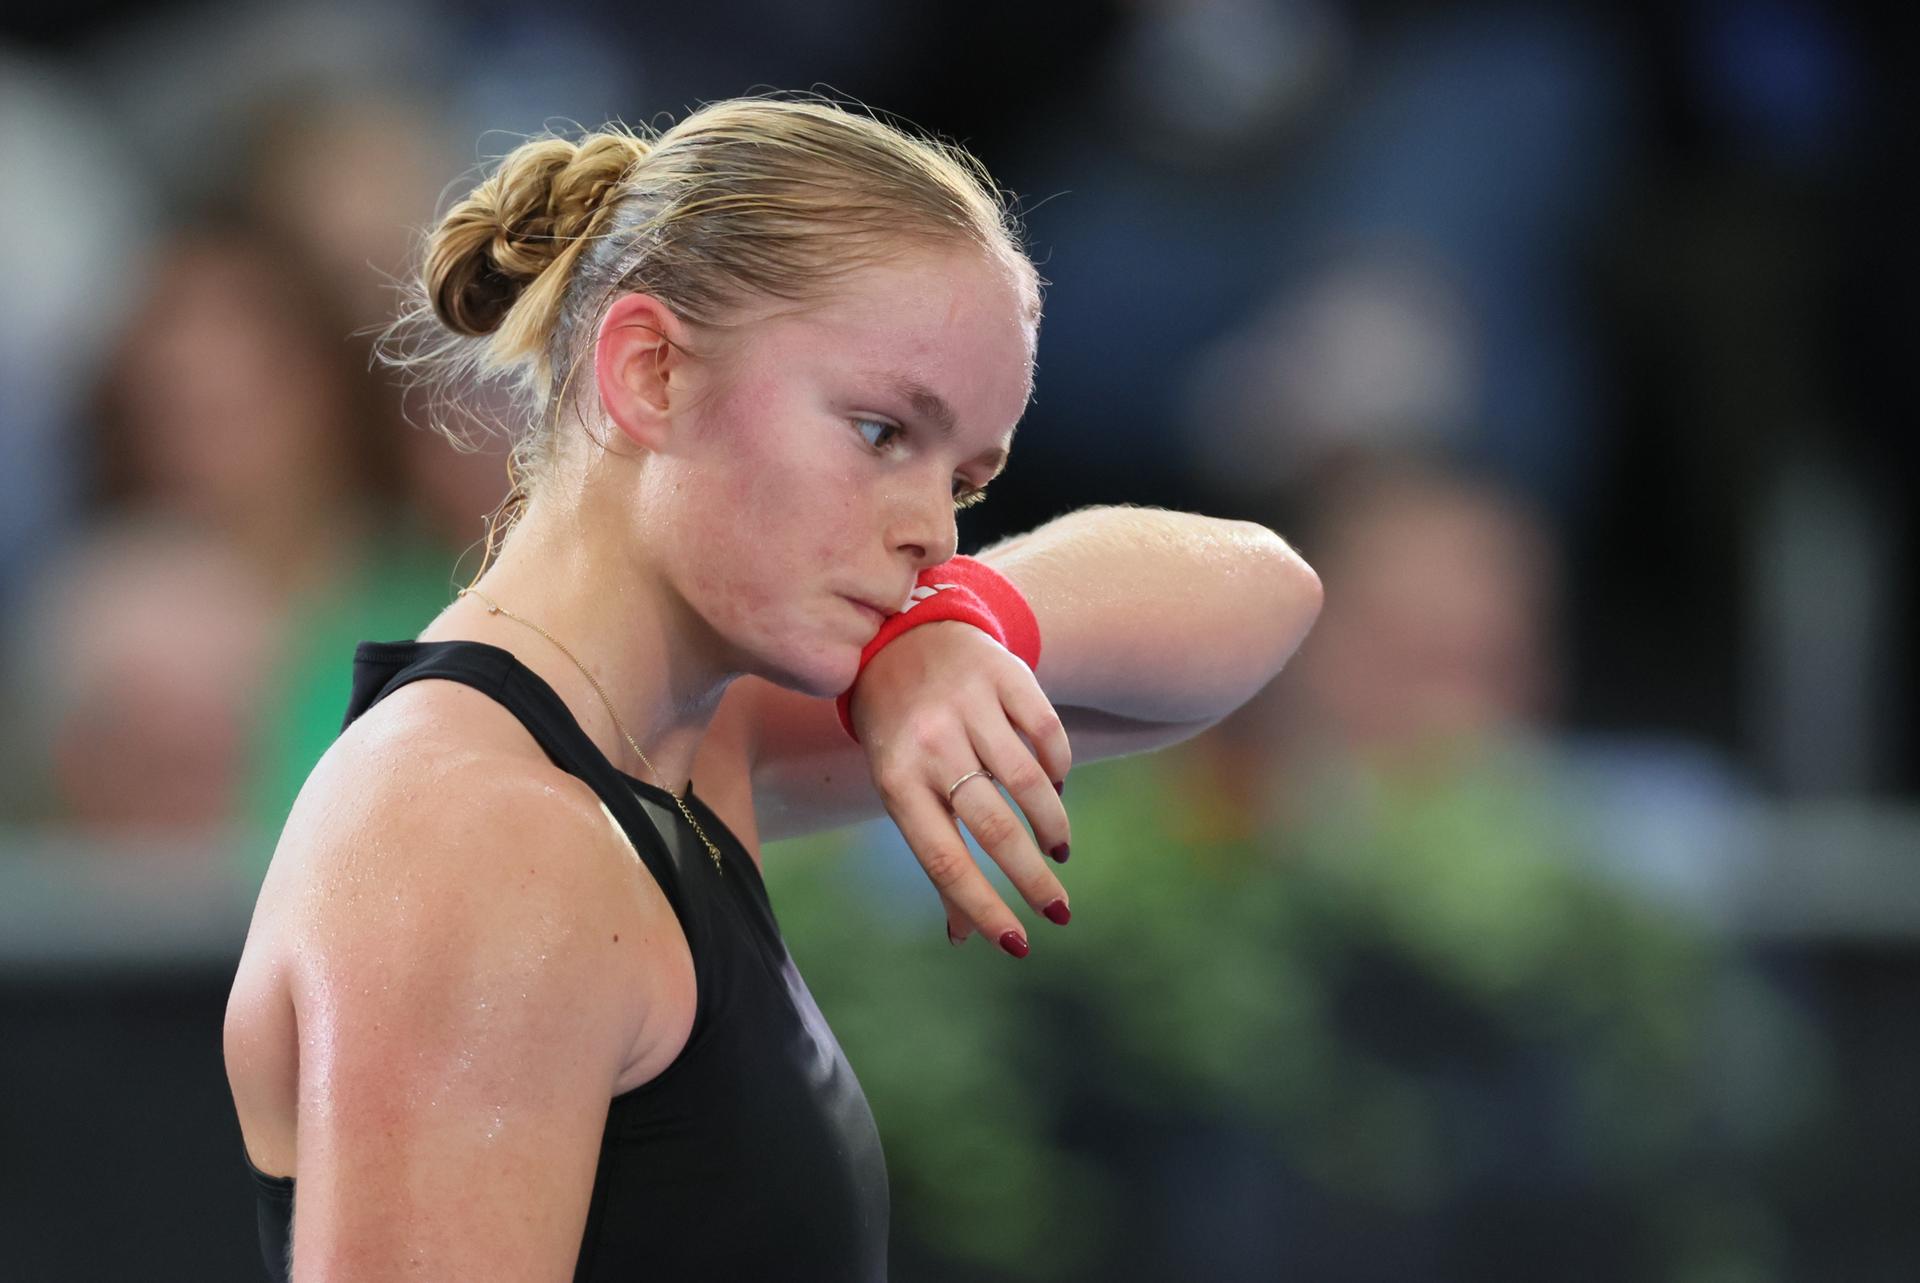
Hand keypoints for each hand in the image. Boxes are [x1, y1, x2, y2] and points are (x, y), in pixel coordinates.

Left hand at [846, 620, 1072, 955]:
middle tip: (1059, 912)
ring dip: (1051, 826)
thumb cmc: (902, 737)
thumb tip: (964, 937)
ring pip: (1028, 782)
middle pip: (994, 827)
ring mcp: (969, 705)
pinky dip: (1059, 769)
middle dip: (1033, 879)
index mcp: (897, 781)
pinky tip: (1055, 790)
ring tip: (1058, 850)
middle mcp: (931, 743)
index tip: (1019, 945)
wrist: (901, 639)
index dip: (982, 906)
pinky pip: (1047, 732)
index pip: (943, 858)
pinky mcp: (1004, 674)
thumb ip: (936, 858)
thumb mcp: (901, 791)